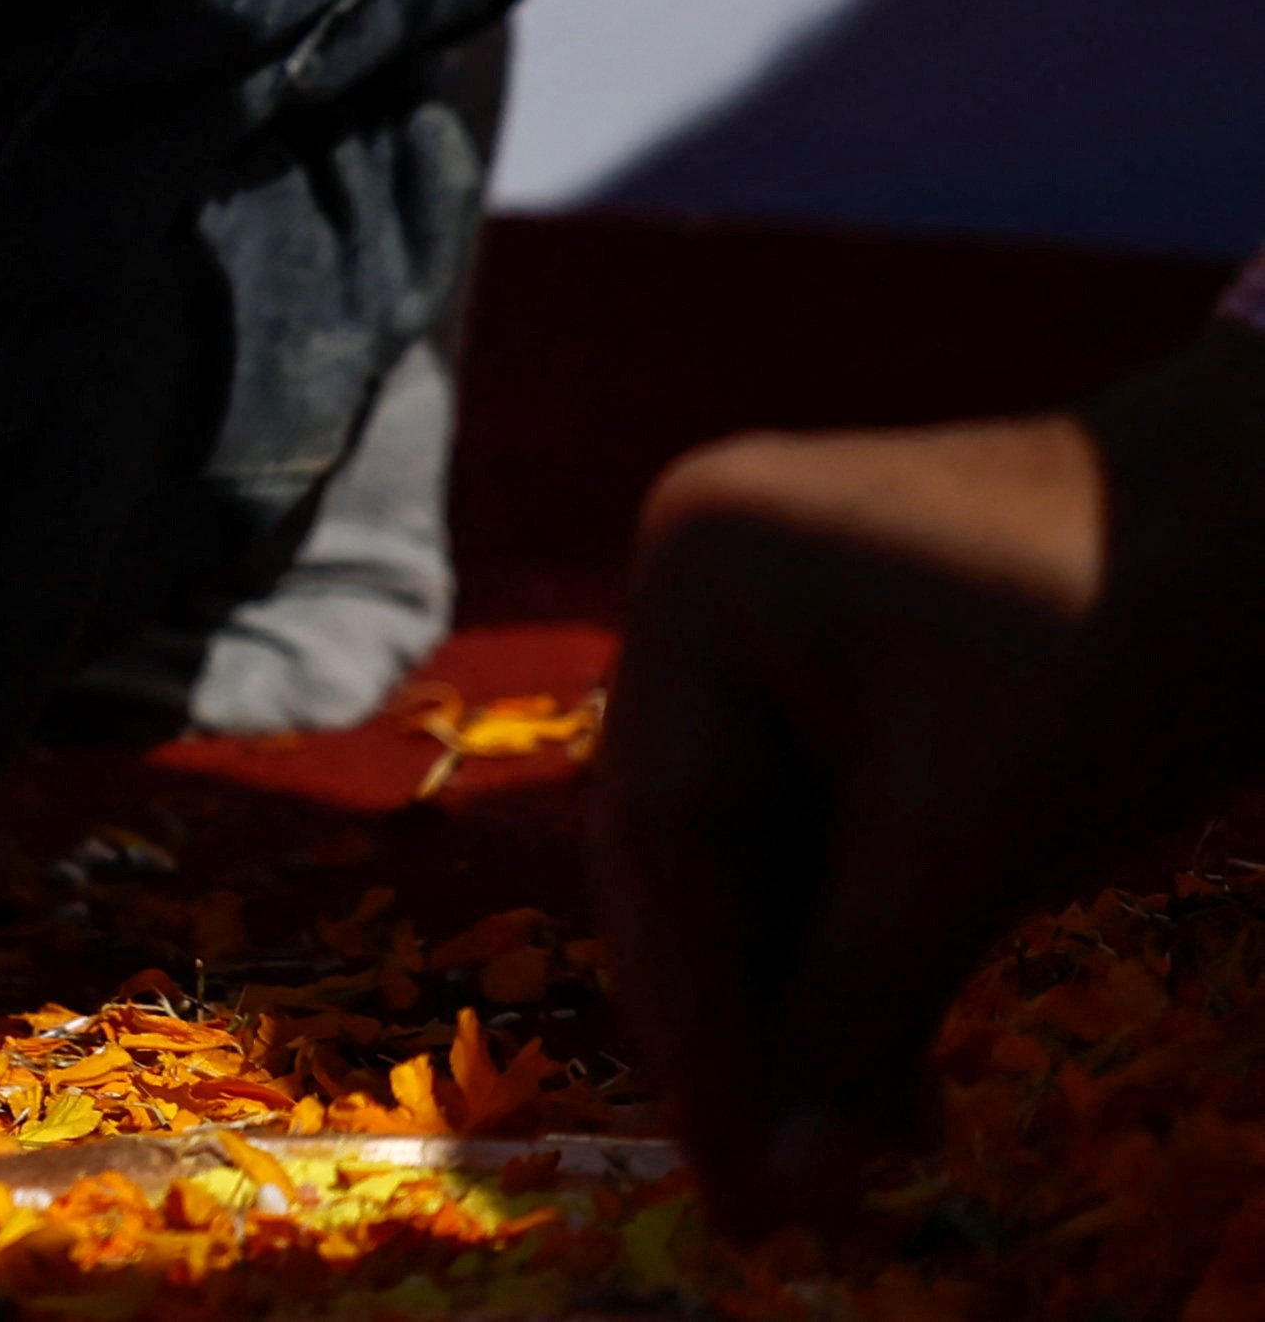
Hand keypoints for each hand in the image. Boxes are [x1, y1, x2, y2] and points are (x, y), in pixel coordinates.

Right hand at [595, 327, 1264, 1227]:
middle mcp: (701, 599)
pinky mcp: (848, 681)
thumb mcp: (977, 830)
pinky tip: (887, 1063)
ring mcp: (770, 633)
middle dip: (740, 1023)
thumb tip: (785, 1177)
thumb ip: (860, 994)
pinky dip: (856, 949)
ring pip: (754, 862)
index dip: (692, 1020)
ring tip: (853, 1153)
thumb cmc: (1122, 640)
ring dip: (803, 1002)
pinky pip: (820, 837)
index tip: (728, 1179)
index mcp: (697, 588)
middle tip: (777, 1196)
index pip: (662, 837)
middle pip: (688, 853)